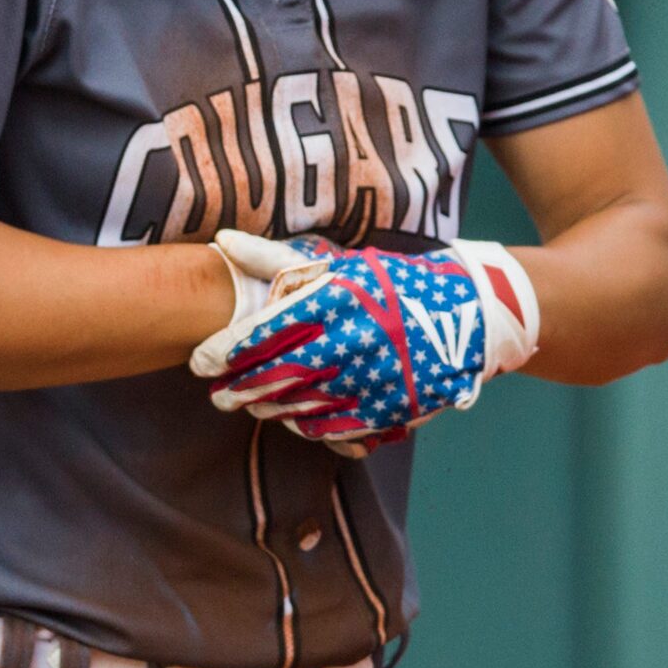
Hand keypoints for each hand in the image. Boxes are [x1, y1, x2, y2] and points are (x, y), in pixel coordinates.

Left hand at [190, 231, 539, 455]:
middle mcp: (351, 340)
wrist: (469, 316)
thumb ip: (274, 260)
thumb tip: (220, 240)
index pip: (262, 332)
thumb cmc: (390, 285)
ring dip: (266, 408)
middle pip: (274, 375)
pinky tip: (290, 418)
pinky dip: (305, 425)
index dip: (224, 352)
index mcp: (334, 300)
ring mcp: (371, 378)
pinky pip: (333, 427)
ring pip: (299, 405)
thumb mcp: (338, 266)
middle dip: (237, 388)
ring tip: (247, 404)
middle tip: (217, 394)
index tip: (199, 362)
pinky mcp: (389, 409)